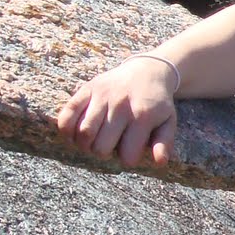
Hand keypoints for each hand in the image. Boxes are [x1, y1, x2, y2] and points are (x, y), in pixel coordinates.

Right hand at [56, 59, 177, 167]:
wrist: (147, 71)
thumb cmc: (157, 103)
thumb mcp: (168, 122)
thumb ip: (164, 143)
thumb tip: (160, 162)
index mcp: (143, 116)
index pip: (128, 155)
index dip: (128, 159)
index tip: (130, 151)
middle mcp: (121, 106)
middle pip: (100, 147)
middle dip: (103, 153)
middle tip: (109, 146)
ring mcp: (102, 96)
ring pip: (83, 133)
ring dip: (85, 145)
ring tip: (93, 141)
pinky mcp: (86, 89)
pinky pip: (67, 114)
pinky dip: (66, 130)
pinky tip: (75, 134)